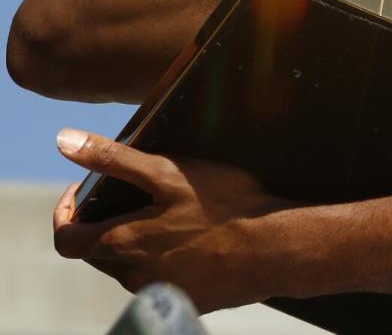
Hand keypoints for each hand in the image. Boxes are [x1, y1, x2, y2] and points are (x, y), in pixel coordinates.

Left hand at [53, 129, 288, 312]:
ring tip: (169, 212)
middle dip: (103, 222)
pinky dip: (164, 257)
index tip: (82, 190)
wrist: (276, 249)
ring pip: (129, 266)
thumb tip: (64, 140)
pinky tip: (195, 235)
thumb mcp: (168, 172)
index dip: (65, 213)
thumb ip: (114, 158)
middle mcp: (134, 277)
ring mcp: (161, 293)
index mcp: (123, 244)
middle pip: (97, 253)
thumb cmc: (225, 205)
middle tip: (132, 194)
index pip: (67, 240)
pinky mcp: (187, 301)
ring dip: (135, 241)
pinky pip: (160, 279)